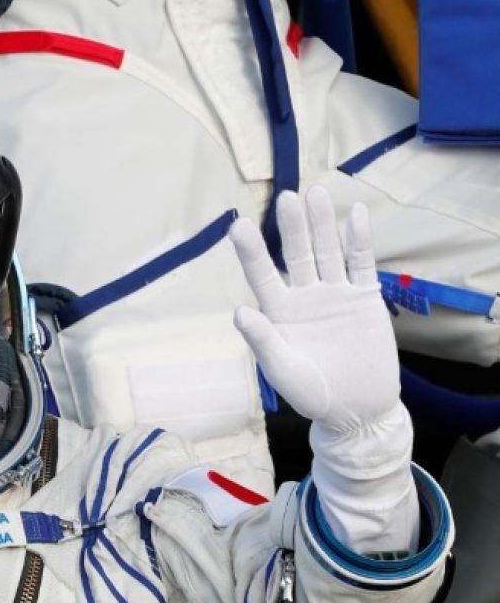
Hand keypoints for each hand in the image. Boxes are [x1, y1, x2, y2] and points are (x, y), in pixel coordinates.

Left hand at [231, 187, 398, 432]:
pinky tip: (354, 214)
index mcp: (278, 313)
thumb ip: (263, 341)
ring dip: (322, 224)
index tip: (238, 225)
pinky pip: (361, 263)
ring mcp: (335, 294)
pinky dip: (359, 239)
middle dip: (292, 227)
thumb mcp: (282, 371)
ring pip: (328, 252)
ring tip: (316, 193)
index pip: (261, 275)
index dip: (251, 251)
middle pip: (297, 255)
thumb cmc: (311, 394)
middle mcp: (304, 296)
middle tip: (285, 197)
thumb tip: (240, 311)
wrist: (357, 409)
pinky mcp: (364, 298)